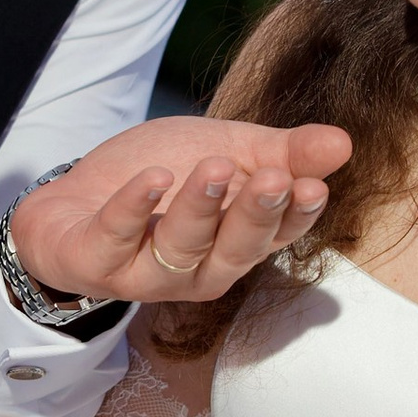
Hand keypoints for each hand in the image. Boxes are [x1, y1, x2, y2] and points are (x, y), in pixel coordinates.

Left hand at [7, 114, 353, 313]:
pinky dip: (134, 207)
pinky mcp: (99, 264)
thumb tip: (343, 143)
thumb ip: (283, 151)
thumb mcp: (228, 151)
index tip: (311, 186)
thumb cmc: (159, 180)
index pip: (277, 235)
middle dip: (255, 213)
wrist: (73, 200)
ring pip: (182, 248)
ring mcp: (149, 273)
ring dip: (199, 207)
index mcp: (236, 242)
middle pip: (235, 249)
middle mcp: (200, 268)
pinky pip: (119, 239)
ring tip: (214, 167)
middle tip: (274, 176)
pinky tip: (153, 178)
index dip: (296, 214)